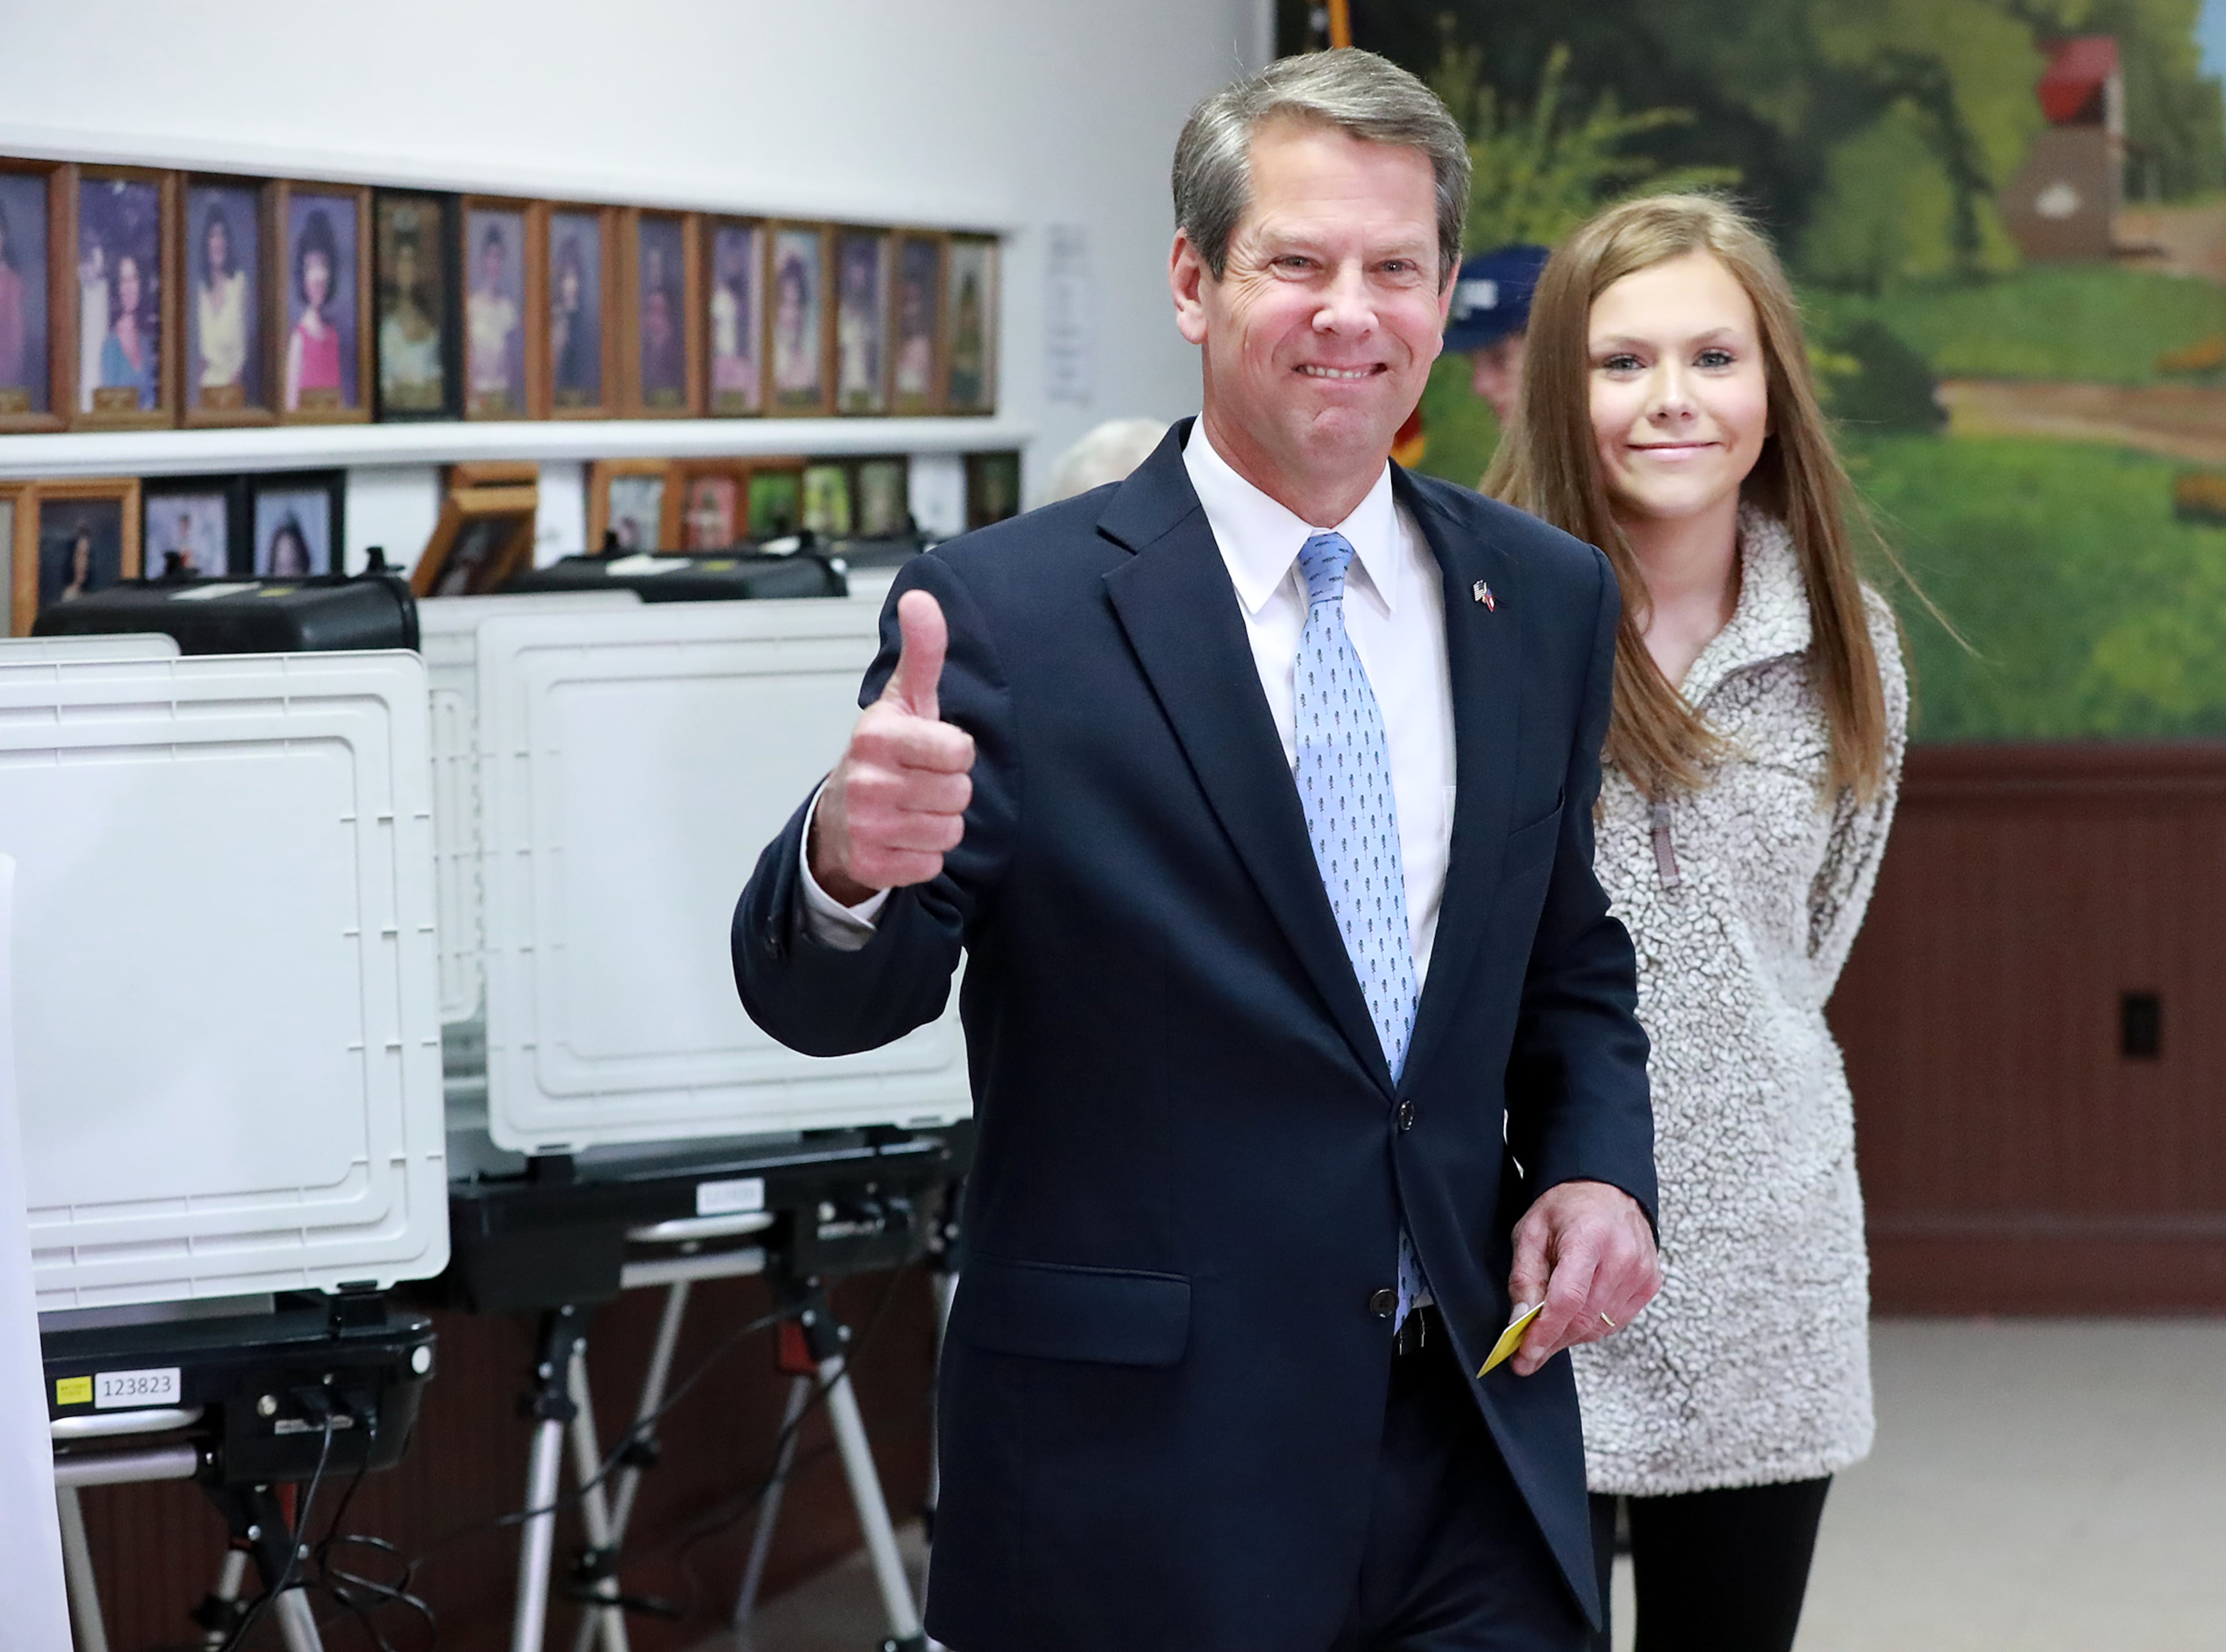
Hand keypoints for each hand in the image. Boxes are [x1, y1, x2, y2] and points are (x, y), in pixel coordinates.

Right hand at [809, 590, 976, 904]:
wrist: (838, 817)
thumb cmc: (885, 754)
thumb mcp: (904, 700)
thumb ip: (923, 653)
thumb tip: (921, 597)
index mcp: (877, 736)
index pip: (960, 751)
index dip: (954, 753)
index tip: (930, 751)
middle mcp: (867, 781)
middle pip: (959, 794)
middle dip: (949, 791)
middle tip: (921, 783)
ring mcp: (865, 827)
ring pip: (949, 832)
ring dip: (939, 823)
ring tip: (912, 809)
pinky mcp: (870, 865)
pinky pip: (932, 864)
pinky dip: (924, 855)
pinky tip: (903, 838)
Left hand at [1506, 1180, 1659, 1376]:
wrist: (1606, 1190)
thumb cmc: (1565, 1208)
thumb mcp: (1531, 1232)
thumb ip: (1524, 1278)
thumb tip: (1520, 1324)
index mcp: (1590, 1238)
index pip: (1567, 1300)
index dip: (1544, 1334)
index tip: (1524, 1358)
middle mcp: (1623, 1256)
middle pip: (1584, 1319)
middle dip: (1552, 1341)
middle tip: (1527, 1351)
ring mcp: (1642, 1271)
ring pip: (1601, 1327)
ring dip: (1570, 1335)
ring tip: (1549, 1327)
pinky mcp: (1650, 1283)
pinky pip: (1617, 1321)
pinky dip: (1592, 1326)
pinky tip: (1577, 1313)